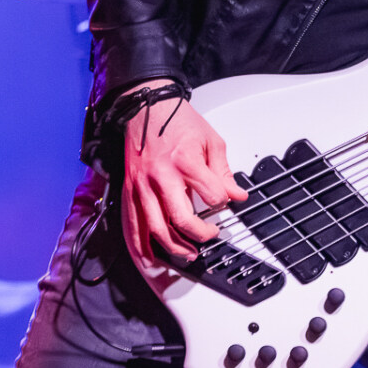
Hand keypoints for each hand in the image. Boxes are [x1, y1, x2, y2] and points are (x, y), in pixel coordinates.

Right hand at [118, 81, 248, 267]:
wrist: (146, 109)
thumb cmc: (177, 121)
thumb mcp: (211, 141)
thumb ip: (224, 172)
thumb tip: (237, 195)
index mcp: (185, 162)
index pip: (212, 195)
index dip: (223, 202)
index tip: (225, 201)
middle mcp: (161, 177)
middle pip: (181, 219)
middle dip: (200, 234)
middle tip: (211, 235)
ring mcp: (142, 186)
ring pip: (156, 229)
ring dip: (174, 247)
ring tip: (189, 253)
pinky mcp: (129, 191)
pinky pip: (131, 226)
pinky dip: (139, 247)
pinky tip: (149, 259)